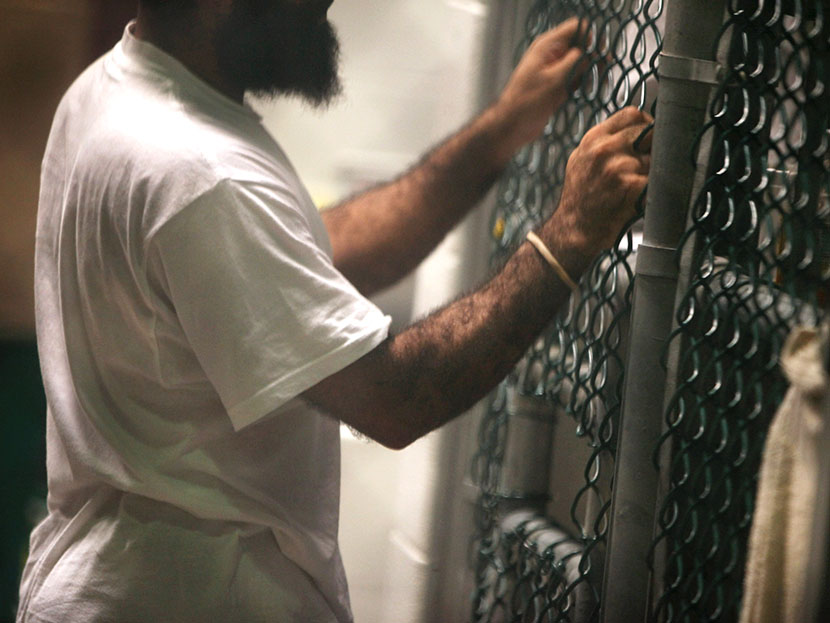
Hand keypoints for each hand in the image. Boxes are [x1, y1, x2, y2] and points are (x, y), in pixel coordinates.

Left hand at [491, 18, 589, 156]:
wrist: (512, 127)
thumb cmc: (526, 102)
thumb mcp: (554, 79)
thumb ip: (574, 62)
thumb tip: (592, 52)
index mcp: (547, 46)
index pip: (575, 28)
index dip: (590, 37)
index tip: (598, 54)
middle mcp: (552, 55)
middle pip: (581, 45)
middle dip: (594, 56)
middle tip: (603, 71)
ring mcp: (555, 70)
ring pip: (581, 63)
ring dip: (591, 71)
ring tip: (600, 83)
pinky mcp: (557, 85)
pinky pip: (576, 78)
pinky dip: (584, 83)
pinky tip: (590, 91)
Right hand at [543, 107, 653, 259]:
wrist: (573, 228)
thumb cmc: (579, 197)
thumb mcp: (581, 159)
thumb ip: (604, 141)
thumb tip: (634, 130)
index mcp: (593, 138)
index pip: (632, 114)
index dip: (646, 124)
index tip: (647, 138)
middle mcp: (604, 149)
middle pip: (647, 133)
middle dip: (651, 148)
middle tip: (645, 165)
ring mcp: (617, 167)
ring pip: (653, 159)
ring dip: (649, 173)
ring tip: (631, 188)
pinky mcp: (629, 186)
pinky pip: (654, 180)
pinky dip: (649, 190)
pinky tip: (634, 198)